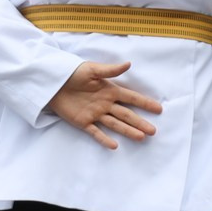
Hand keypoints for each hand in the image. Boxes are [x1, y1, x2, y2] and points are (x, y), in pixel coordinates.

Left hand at [44, 59, 163, 149]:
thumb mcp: (91, 69)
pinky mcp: (83, 122)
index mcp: (109, 90)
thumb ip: (110, 70)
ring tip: (141, 137)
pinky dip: (104, 139)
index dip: (144, 103)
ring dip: (128, 131)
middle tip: (153, 131)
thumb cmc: (73, 73)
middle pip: (126, 114)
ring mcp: (95, 114)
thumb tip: (129, 64)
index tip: (158, 108)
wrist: (53, 83)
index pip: (131, 98)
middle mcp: (105, 104)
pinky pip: (95, 132)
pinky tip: (114, 146)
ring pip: (115, 124)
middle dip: (140, 122)